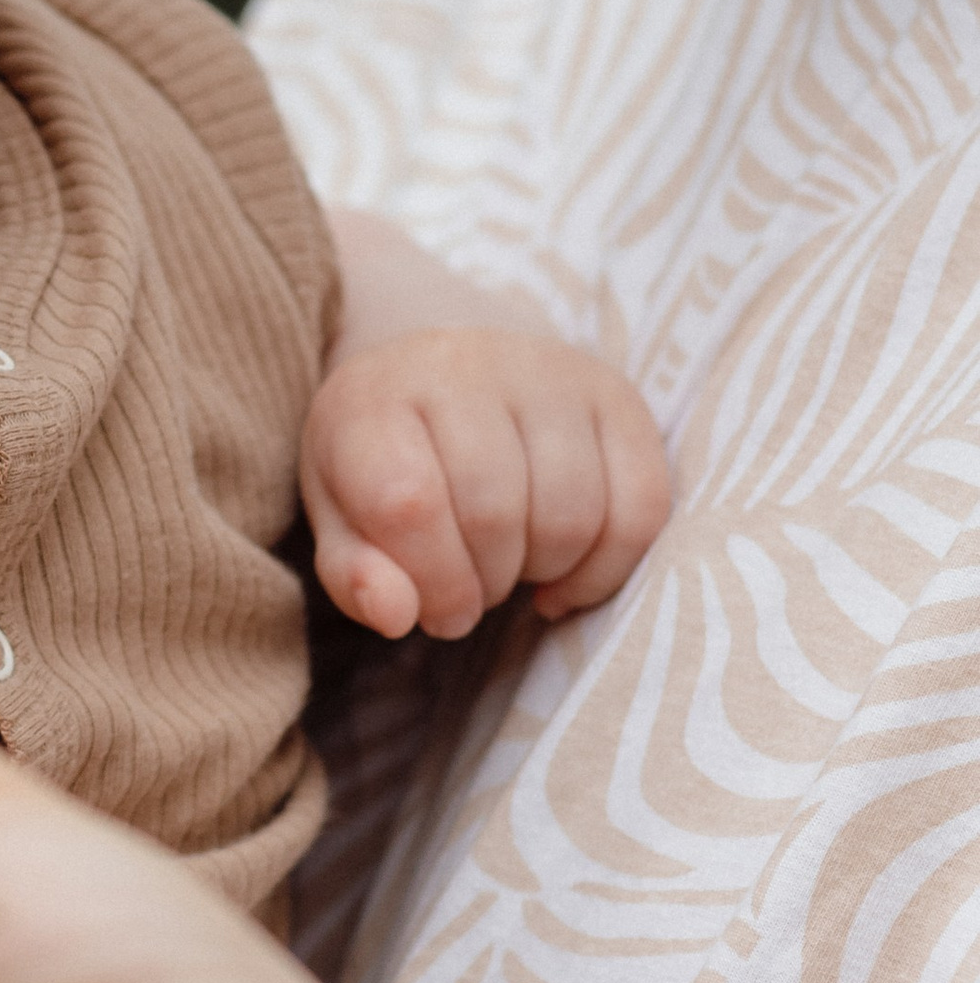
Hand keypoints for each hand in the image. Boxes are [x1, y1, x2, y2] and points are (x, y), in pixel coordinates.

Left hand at [299, 324, 669, 640]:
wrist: (443, 376)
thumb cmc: (385, 464)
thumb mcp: (341, 519)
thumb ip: (354, 574)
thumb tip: (395, 615)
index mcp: (374, 398)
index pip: (408, 502)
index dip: (433, 582)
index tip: (438, 613)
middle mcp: (463, 367)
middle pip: (496, 514)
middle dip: (487, 581)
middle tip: (475, 585)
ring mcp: (548, 372)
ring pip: (572, 516)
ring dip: (545, 570)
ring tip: (514, 564)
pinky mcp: (615, 394)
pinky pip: (642, 506)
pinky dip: (608, 566)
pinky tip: (568, 571)